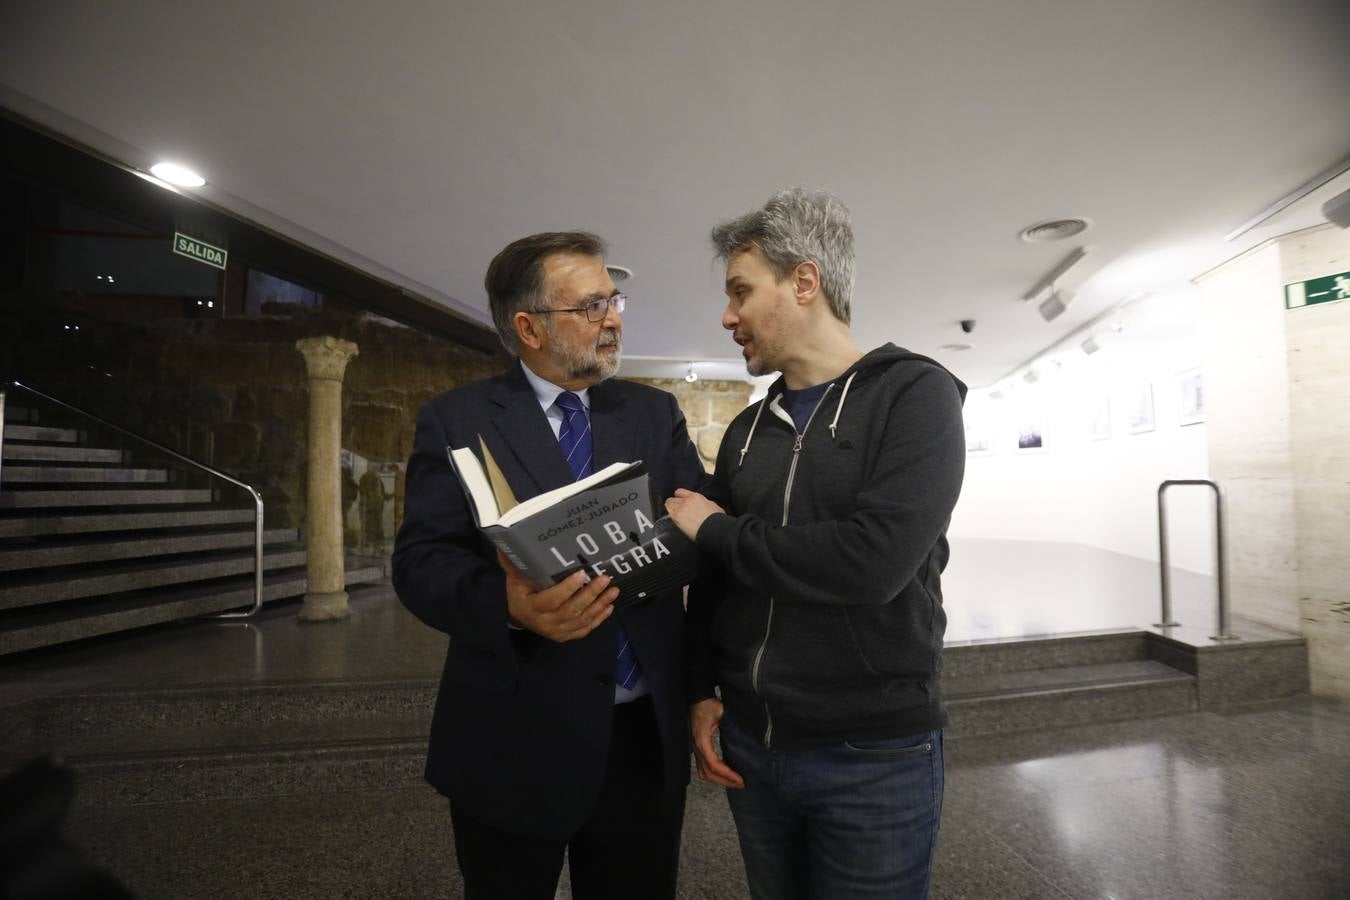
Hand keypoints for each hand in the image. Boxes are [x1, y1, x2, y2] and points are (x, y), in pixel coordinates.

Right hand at [498, 552, 616, 641]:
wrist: (518, 618)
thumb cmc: (518, 594)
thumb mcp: (513, 579)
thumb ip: (513, 563)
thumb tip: (506, 542)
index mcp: (531, 607)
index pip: (552, 599)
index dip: (568, 588)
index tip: (582, 573)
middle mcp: (545, 623)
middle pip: (572, 610)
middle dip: (590, 594)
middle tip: (605, 579)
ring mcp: (557, 632)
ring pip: (582, 620)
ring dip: (599, 605)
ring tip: (613, 590)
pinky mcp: (566, 636)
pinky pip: (585, 629)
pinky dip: (599, 618)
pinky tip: (609, 606)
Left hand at [664, 489, 724, 540]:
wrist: (714, 528)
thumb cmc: (717, 520)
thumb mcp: (713, 506)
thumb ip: (703, 503)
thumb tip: (701, 505)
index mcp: (695, 496)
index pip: (679, 492)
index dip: (678, 498)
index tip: (679, 503)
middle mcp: (687, 500)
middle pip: (671, 499)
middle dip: (673, 505)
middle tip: (676, 512)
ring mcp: (681, 508)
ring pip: (667, 505)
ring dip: (669, 511)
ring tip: (673, 518)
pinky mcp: (677, 517)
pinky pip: (666, 514)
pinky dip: (667, 517)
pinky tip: (671, 521)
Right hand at [690, 697, 743, 788]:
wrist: (697, 698)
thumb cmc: (708, 705)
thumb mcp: (721, 712)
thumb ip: (729, 724)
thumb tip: (742, 737)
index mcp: (703, 742)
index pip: (714, 764)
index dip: (727, 774)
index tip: (739, 779)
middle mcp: (697, 748)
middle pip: (708, 773)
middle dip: (724, 781)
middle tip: (740, 784)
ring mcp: (696, 749)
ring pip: (704, 772)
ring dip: (718, 779)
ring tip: (733, 781)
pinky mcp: (698, 747)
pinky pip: (703, 766)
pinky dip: (713, 773)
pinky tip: (724, 772)